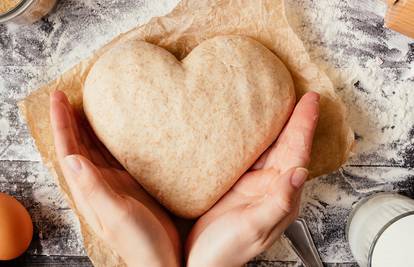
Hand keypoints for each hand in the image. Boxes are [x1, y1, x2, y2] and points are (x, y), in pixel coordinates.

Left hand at [50, 91, 179, 266]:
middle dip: (69, 120)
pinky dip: (107, 139)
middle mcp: (96, 184)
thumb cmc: (140, 242)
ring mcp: (113, 183)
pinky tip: (111, 128)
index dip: (62, 125)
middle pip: (77, 146)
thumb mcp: (117, 215)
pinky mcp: (129, 183)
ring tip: (84, 104)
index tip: (58, 99)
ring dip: (86, 126)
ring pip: (93, 148)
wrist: (162, 257)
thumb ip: (95, 189)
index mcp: (88, 191)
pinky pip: (113, 155)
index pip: (68, 151)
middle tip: (66, 94)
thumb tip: (71, 159)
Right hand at [186, 92, 319, 266]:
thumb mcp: (254, 228)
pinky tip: (255, 127)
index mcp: (281, 196)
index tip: (311, 103)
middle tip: (306, 97)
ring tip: (285, 103)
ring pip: (272, 148)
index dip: (305, 128)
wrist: (202, 259)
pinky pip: (252, 154)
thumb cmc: (227, 250)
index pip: (298, 155)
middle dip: (298, 121)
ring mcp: (255, 184)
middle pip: (289, 146)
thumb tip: (299, 175)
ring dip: (281, 126)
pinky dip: (258, 138)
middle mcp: (272, 187)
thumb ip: (278, 203)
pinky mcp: (237, 182)